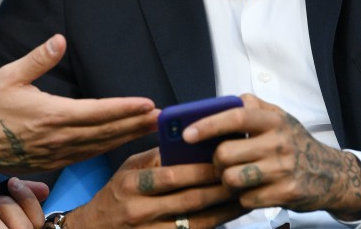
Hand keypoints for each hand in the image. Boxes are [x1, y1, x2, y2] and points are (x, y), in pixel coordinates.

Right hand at [0, 34, 158, 177]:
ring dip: (126, 136)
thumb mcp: (9, 76)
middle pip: (107, 132)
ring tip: (148, 127)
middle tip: (161, 117)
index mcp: (52, 115)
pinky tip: (119, 141)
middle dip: (136, 123)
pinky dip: (107, 148)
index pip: (99, 112)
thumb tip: (60, 40)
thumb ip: (38, 58)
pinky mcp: (52, 162)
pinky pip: (87, 156)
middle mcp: (59, 137)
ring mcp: (57, 153)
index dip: (126, 108)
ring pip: (100, 146)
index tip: (148, 103)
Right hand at [66, 148, 243, 227]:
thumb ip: (156, 156)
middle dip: (220, 188)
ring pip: (196, 222)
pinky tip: (227, 217)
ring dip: (224, 210)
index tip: (224, 160)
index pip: (172, 175)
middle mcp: (140, 210)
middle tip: (242, 177)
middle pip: (190, 199)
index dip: (201, 169)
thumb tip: (189, 141)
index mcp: (133, 183)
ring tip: (244, 198)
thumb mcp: (128, 169)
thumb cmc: (117, 195)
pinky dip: (213, 226)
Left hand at [184, 94, 360, 219]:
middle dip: (215, 161)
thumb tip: (219, 102)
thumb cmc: (296, 143)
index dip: (207, 125)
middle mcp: (279, 142)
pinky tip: (252, 190)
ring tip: (235, 176)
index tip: (186, 133)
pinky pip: (247, 199)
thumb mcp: (278, 117)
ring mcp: (284, 169)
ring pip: (232, 178)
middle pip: (225, 154)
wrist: (332, 174)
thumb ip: (251, 106)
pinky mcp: (287, 193)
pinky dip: (243, 197)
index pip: (236, 116)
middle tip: (220, 162)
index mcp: (273, 120)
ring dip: (227, 181)